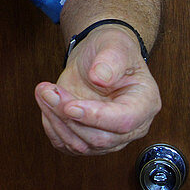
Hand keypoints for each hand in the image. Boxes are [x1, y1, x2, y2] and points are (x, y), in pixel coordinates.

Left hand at [34, 24, 160, 154]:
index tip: (70, 105)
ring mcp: (110, 137)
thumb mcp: (114, 44)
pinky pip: (66, 145)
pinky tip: (46, 103)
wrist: (97, 59)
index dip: (96, 117)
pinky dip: (51, 126)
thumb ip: (110, 60)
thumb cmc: (111, 50)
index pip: (124, 121)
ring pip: (79, 145)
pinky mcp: (88, 141)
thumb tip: (99, 78)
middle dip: (68, 117)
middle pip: (99, 138)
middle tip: (48, 91)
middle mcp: (131, 127)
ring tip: (44, 92)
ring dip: (55, 120)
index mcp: (145, 103)